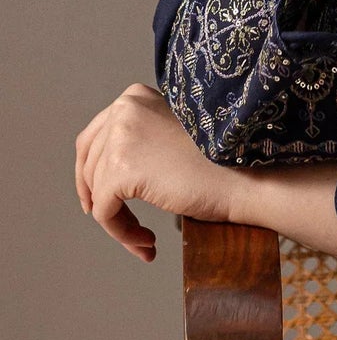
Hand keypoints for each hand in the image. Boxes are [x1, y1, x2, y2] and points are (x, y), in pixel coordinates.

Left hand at [75, 83, 238, 261]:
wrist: (245, 176)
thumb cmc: (221, 162)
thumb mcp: (170, 134)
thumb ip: (140, 139)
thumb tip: (107, 171)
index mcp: (134, 97)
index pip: (94, 137)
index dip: (91, 173)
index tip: (100, 198)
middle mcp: (123, 110)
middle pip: (87, 162)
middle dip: (97, 197)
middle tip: (115, 222)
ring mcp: (120, 138)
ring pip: (97, 191)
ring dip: (118, 221)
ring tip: (145, 239)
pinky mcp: (121, 170)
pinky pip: (104, 212)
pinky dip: (121, 232)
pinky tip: (147, 242)